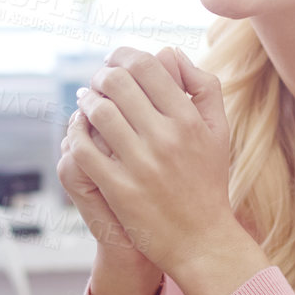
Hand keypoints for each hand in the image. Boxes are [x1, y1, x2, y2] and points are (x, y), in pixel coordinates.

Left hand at [67, 45, 253, 290]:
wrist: (202, 241)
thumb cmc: (208, 182)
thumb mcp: (218, 131)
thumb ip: (202, 86)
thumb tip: (171, 53)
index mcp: (189, 119)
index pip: (146, 67)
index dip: (123, 56)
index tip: (115, 61)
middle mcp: (165, 137)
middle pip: (117, 83)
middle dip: (101, 75)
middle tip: (98, 80)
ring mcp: (140, 164)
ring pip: (98, 112)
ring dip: (86, 101)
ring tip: (87, 102)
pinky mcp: (120, 188)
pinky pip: (84, 150)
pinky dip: (76, 134)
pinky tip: (78, 132)